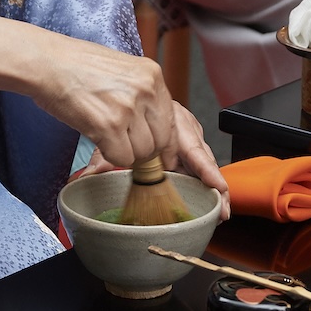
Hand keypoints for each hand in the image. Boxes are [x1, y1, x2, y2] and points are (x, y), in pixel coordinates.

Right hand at [0, 11, 177, 168]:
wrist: (45, 62)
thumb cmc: (76, 66)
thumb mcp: (122, 72)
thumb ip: (142, 96)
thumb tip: (154, 129)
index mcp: (152, 74)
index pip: (172, 121)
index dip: (164, 143)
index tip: (161, 156)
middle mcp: (146, 89)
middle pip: (161, 140)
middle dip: (145, 151)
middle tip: (126, 147)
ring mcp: (129, 107)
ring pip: (143, 153)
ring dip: (126, 154)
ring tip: (107, 138)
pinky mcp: (109, 125)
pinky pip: (122, 158)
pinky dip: (110, 157)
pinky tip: (98, 140)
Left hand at [71, 102, 231, 220]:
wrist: (131, 96)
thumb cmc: (129, 110)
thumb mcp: (117, 130)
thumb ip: (105, 154)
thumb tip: (88, 176)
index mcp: (174, 123)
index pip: (194, 150)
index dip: (206, 171)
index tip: (216, 185)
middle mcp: (186, 132)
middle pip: (206, 162)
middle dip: (217, 187)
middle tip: (222, 210)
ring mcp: (190, 142)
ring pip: (206, 167)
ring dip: (214, 191)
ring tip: (220, 213)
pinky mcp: (188, 151)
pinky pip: (199, 169)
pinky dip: (206, 186)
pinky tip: (212, 206)